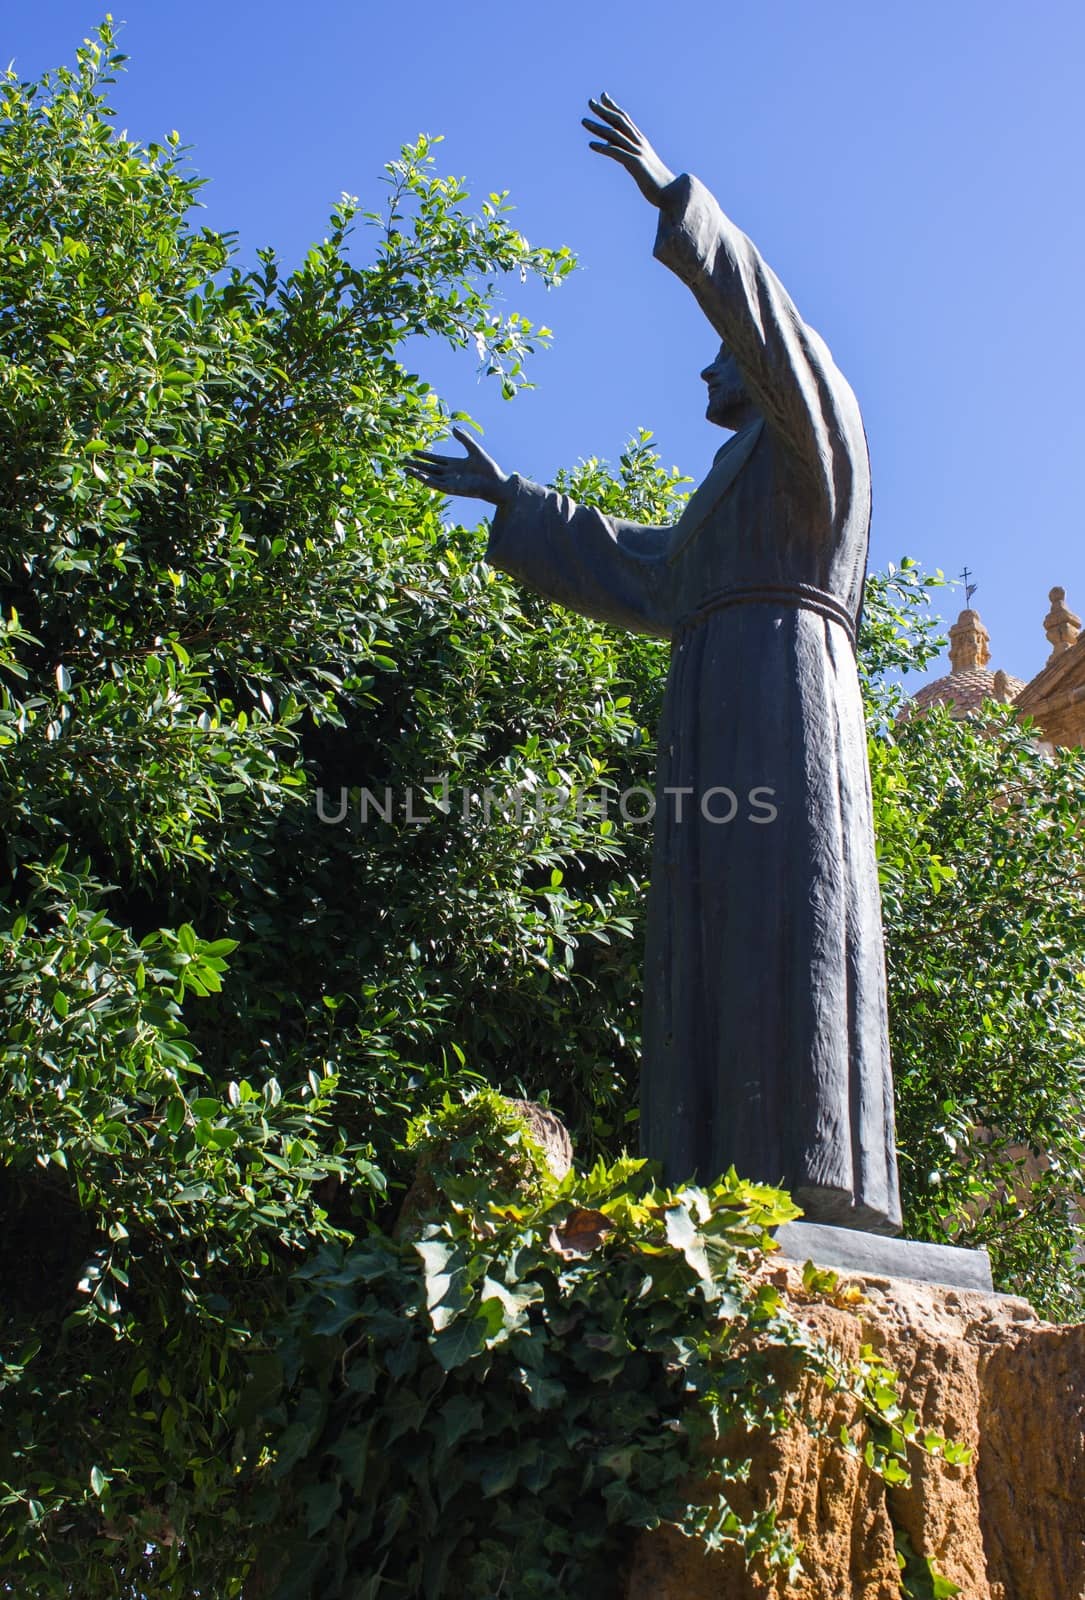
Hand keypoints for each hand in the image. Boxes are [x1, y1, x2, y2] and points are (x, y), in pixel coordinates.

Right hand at [404, 427, 511, 506]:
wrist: (496, 483)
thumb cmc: (488, 469)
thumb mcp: (475, 450)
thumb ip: (465, 439)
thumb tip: (454, 428)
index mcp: (454, 464)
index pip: (435, 460)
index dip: (424, 456)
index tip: (413, 451)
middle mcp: (450, 474)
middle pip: (429, 469)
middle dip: (416, 465)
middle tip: (402, 461)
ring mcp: (451, 482)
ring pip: (430, 477)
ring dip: (418, 474)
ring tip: (406, 469)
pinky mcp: (453, 489)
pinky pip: (437, 484)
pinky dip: (428, 480)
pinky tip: (419, 476)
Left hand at [582, 93, 675, 207]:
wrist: (671, 192)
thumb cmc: (656, 182)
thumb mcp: (639, 166)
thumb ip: (627, 156)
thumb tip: (615, 150)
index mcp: (641, 142)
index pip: (625, 120)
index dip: (613, 107)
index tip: (602, 97)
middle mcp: (639, 143)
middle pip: (619, 122)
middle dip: (604, 111)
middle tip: (590, 102)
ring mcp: (638, 152)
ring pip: (615, 135)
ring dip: (598, 127)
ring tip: (583, 121)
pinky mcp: (636, 163)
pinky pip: (616, 152)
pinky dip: (603, 147)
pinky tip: (591, 144)